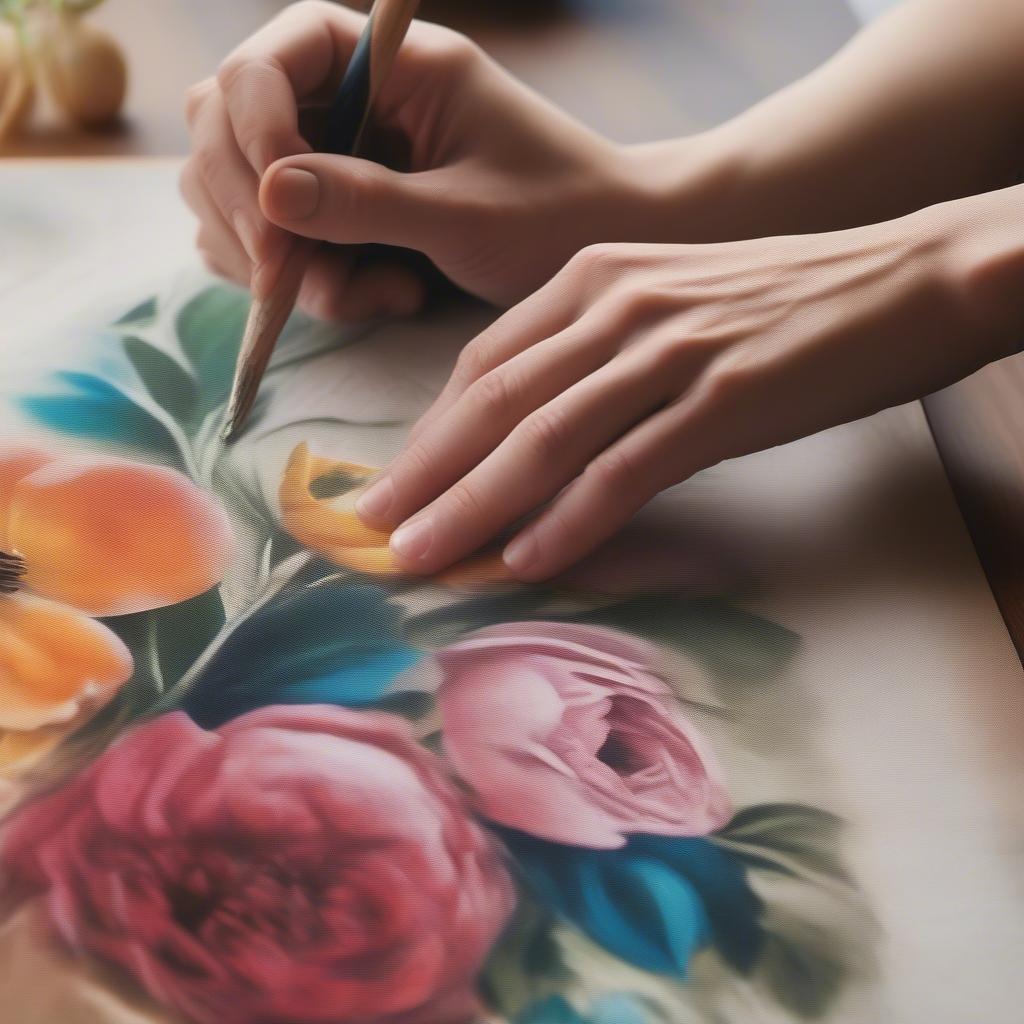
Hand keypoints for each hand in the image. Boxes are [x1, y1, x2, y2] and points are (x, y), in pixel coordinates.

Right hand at [179, 0, 653, 321]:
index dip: (253, 124)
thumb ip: (368, 200)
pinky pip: (279, 245)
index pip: (269, 58)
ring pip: (242, 195)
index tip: (277, 203)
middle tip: (289, 272)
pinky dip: (311, 285)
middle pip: (226, 123)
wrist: (598, 245)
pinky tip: (383, 299)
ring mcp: (338, 157)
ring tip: (376, 297)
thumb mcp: (466, 213)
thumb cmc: (555, 212)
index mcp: (388, 65)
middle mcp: (351, 102)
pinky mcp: (340, 212)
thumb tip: (270, 193)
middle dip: (247, 206)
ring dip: (283, 261)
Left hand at [354, 195, 1021, 580]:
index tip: (392, 482)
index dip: (430, 430)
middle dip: (425, 473)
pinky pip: (628, 468)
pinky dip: (573, 518)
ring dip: (475, 505)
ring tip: (424, 558)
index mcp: (591, 278)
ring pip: (546, 439)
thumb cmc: (774, 299)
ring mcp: (670, 351)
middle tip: (372, 530)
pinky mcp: (725, 399)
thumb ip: (592, 354)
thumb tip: (529, 438)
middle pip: (495, 401)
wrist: (899, 279)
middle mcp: (616, 307)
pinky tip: (530, 560)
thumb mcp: (663, 302)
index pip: (484, 362)